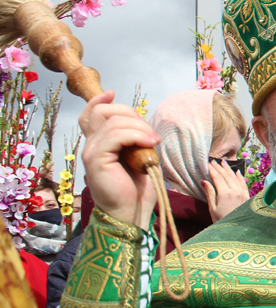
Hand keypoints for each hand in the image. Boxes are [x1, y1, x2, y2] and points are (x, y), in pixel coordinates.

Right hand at [78, 91, 159, 227]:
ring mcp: (92, 152)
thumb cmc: (137, 189)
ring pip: (112, 120)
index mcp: (100, 144)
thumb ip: (135, 138)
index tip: (111, 93)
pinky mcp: (96, 159)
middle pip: (103, 111)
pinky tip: (149, 143)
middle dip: (130, 113)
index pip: (91, 115)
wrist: (131, 213)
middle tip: (149, 133)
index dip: (99, 100)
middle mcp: (91, 145)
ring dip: (138, 126)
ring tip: (152, 141)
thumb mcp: (141, 157)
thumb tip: (142, 124)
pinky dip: (135, 134)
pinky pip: (115, 135)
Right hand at [203, 161, 249, 221]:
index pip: (218, 178)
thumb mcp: (212, 208)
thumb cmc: (221, 221)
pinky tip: (237, 172)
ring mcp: (242, 193)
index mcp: (225, 193)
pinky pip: (243, 183)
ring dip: (229, 169)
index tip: (208, 164)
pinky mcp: (247, 196)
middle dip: (220, 168)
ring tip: (224, 163)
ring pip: (235, 177)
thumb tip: (203, 181)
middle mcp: (235, 191)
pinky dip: (240, 176)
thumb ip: (210, 193)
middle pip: (227, 175)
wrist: (236, 230)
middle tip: (214, 161)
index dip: (213, 170)